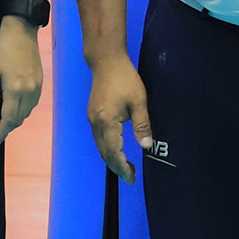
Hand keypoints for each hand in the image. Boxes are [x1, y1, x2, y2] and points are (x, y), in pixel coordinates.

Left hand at [0, 18, 42, 146]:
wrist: (21, 31)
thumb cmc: (3, 48)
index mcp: (15, 89)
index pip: (8, 119)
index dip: (1, 132)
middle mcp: (28, 91)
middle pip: (19, 118)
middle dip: (7, 128)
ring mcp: (36, 87)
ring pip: (27, 112)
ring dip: (16, 120)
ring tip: (3, 122)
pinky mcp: (40, 81)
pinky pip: (33, 103)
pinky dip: (24, 110)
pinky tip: (15, 108)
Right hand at [85, 56, 151, 182]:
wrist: (106, 61)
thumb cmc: (125, 79)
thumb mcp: (138, 101)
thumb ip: (142, 125)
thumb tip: (146, 146)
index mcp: (107, 122)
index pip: (114, 152)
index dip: (123, 167)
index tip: (132, 178)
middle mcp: (96, 123)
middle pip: (104, 153)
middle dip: (117, 167)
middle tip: (131, 177)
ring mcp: (92, 119)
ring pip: (100, 146)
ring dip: (111, 159)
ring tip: (125, 167)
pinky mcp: (92, 114)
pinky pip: (98, 138)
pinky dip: (107, 149)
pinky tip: (116, 150)